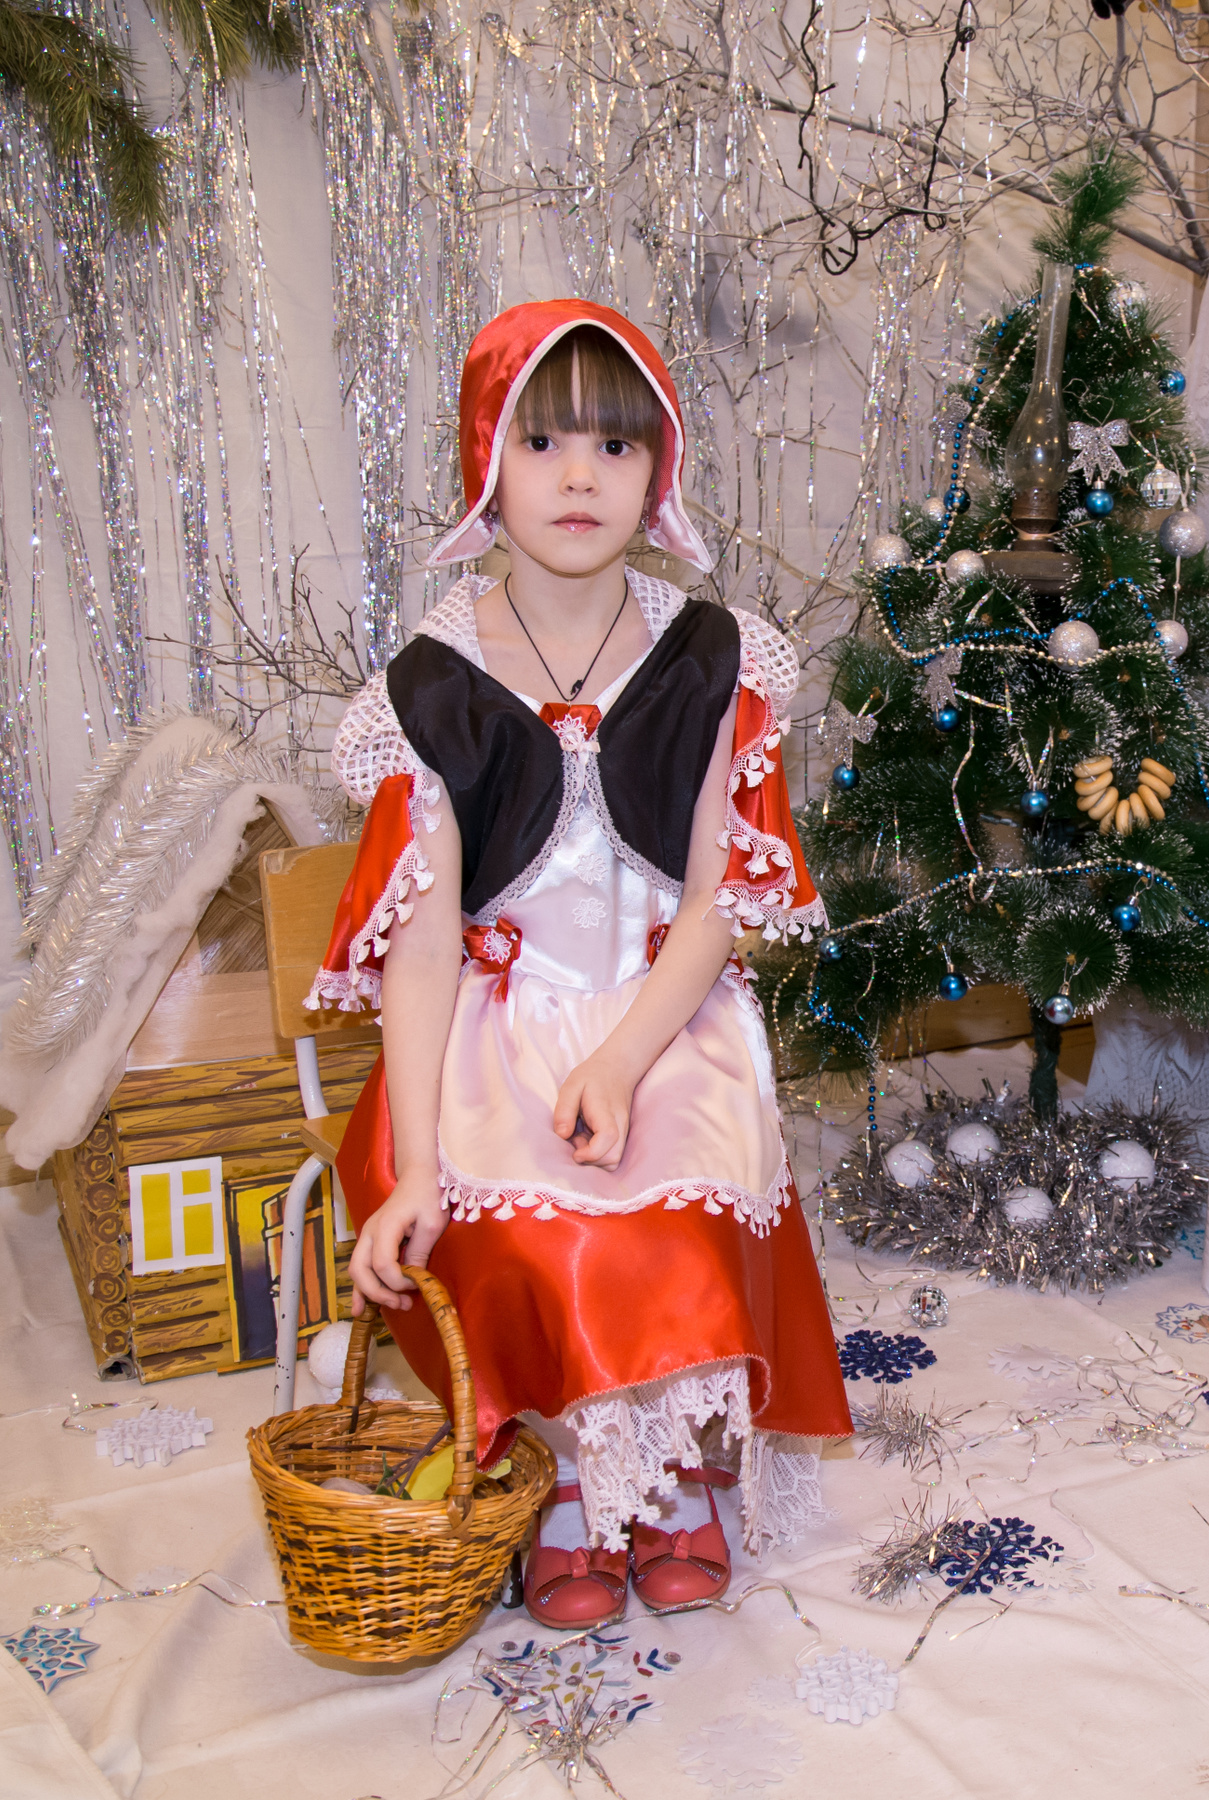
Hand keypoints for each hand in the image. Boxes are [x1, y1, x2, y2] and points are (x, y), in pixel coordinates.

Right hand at [349, 1170, 447, 1313]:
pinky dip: (360, 1288)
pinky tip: (359, 1308)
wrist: (418, 1176)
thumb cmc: (428, 1195)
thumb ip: (420, 1252)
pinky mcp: (370, 1241)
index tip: (417, 1285)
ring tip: (392, 1306)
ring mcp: (367, 1236)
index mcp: (386, 1226)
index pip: (382, 1264)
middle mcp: (370, 1232)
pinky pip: (360, 1267)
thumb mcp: (432, 1223)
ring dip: (370, 1293)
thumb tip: (413, 1279)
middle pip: (361, 1270)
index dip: (398, 1282)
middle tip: (403, 1303)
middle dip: (379, 1292)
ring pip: (356, 1271)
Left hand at [553, 1053, 635, 1169]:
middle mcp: (620, 1125)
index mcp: (606, 1112)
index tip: (574, 1153)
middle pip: (613, 1158)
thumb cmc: (592, 1076)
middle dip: (590, 1160)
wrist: (617, 1068)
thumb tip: (562, 1135)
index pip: (608, 1137)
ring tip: (581, 1139)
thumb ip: (564, 1109)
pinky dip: (598, 1155)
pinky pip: (612, 1155)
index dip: (591, 1153)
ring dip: (594, 1159)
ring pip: (614, 1161)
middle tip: (575, 1141)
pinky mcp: (621, 1136)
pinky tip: (587, 1140)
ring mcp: (623, 1132)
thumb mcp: (572, 1086)